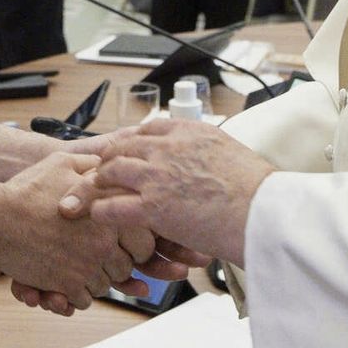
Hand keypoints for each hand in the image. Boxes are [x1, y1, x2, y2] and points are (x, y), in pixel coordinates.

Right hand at [0, 153, 151, 314]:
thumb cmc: (26, 191)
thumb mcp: (62, 163)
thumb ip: (92, 165)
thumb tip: (108, 163)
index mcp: (108, 214)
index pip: (144, 241)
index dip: (136, 244)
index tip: (123, 243)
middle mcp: (104, 243)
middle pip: (124, 267)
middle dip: (112, 265)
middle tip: (96, 256)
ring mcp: (87, 267)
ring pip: (104, 285)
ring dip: (93, 280)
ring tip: (76, 266)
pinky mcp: (68, 286)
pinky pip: (84, 300)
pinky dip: (76, 295)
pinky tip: (64, 281)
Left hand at [64, 118, 274, 266]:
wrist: (264, 212)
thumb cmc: (258, 190)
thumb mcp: (231, 152)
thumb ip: (209, 151)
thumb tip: (209, 157)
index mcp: (188, 131)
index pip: (146, 129)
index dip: (129, 142)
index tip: (122, 152)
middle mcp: (167, 147)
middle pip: (120, 147)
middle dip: (104, 161)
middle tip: (92, 173)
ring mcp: (157, 175)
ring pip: (109, 172)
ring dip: (94, 184)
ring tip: (82, 196)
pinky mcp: (152, 206)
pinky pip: (111, 206)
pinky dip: (99, 211)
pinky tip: (94, 218)